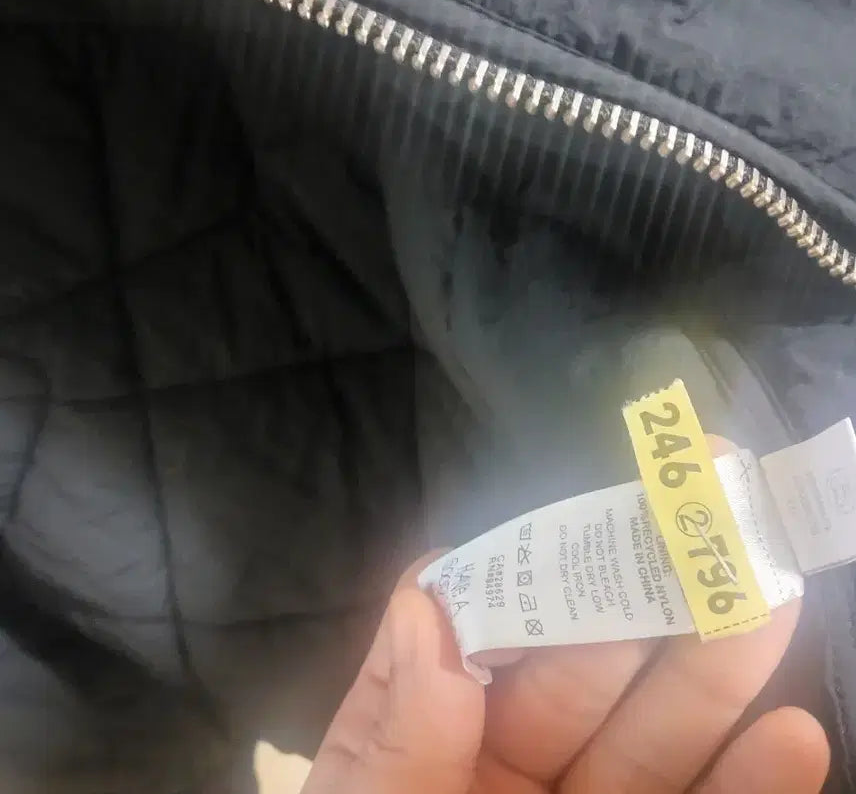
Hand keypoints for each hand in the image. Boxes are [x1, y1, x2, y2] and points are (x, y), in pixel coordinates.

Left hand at [301, 438, 829, 793]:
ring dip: (713, 676)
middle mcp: (507, 769)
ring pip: (653, 742)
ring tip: (766, 600)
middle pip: (584, 673)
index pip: (479, 633)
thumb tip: (426, 603)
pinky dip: (748, 787)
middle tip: (706, 531)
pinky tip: (793, 737)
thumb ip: (392, 733)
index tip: (583, 515)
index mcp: (426, 737)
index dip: (529, 570)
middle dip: (645, 601)